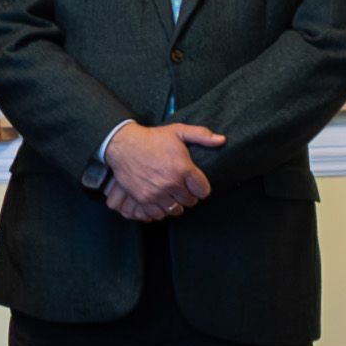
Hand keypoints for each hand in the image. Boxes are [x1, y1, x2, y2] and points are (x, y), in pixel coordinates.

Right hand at [103, 120, 223, 222]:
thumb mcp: (178, 131)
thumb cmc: (152, 138)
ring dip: (176, 204)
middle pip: (190, 202)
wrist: (123, 145)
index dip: (201, 188)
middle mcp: (171, 183)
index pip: (203, 191)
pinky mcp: (143, 198)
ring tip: (172, 195)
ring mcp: (157, 192)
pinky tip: (160, 200)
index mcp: (183, 168)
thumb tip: (222, 140)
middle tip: (183, 189)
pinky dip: (161, 209)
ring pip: (176, 210)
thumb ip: (202, 135)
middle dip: (189, 196)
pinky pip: (159, 213)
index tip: (195, 184)